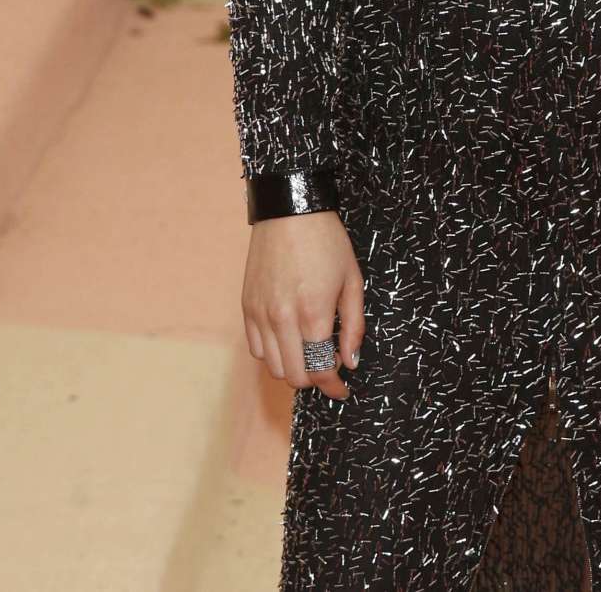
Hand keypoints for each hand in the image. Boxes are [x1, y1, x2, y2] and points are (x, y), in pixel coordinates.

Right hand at [242, 211, 364, 402]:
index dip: (333, 387)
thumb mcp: (352, 280)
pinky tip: (288, 338)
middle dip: (315, 379)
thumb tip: (350, 361)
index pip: (320, 370)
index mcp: (312, 313)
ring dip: (293, 368)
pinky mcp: (247, 307)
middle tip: (328, 366)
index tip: (342, 389)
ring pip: (273, 367)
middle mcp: (282, 319)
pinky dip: (272, 353)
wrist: (290, 210)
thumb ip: (354, 325)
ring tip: (309, 351)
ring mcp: (260, 314)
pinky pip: (256, 349)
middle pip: (295, 376)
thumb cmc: (327, 241)